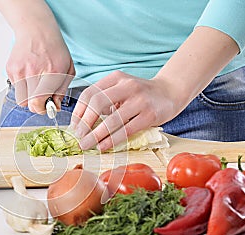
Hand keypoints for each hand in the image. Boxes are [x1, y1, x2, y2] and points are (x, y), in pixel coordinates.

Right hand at [6, 29, 74, 113]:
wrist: (35, 28)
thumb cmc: (54, 48)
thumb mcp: (67, 68)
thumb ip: (62, 90)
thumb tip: (54, 107)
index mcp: (51, 72)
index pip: (39, 101)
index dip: (43, 108)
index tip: (48, 106)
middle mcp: (33, 71)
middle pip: (29, 104)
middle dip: (37, 105)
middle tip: (43, 97)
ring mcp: (19, 70)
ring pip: (21, 99)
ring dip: (29, 97)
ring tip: (36, 85)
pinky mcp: (10, 69)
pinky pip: (16, 88)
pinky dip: (23, 87)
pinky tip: (29, 75)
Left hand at [70, 71, 187, 150]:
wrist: (170, 92)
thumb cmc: (139, 94)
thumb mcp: (121, 89)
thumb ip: (104, 99)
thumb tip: (81, 122)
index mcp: (116, 78)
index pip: (89, 93)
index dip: (78, 111)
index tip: (74, 126)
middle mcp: (127, 86)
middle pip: (97, 103)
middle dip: (85, 122)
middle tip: (79, 136)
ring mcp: (140, 100)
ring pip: (112, 120)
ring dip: (96, 135)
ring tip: (87, 145)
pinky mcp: (150, 115)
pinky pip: (126, 130)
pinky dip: (112, 140)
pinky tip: (103, 146)